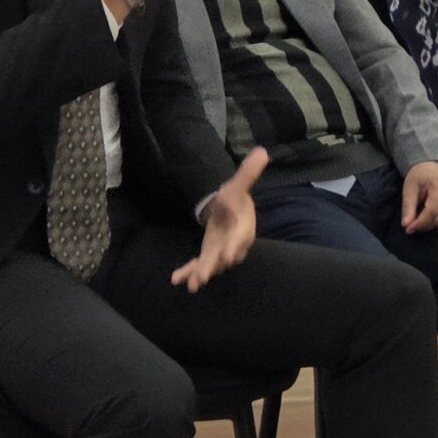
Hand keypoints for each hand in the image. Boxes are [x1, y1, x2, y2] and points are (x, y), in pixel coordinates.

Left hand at [175, 147, 266, 290]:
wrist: (231, 211)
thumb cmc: (235, 199)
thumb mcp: (238, 185)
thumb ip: (248, 173)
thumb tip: (262, 152)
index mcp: (243, 227)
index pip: (240, 238)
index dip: (234, 247)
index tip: (227, 257)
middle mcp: (233, 244)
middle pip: (225, 257)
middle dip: (214, 266)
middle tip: (203, 276)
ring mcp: (220, 251)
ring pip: (212, 265)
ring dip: (201, 273)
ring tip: (191, 285)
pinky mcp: (208, 255)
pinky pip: (199, 265)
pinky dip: (189, 272)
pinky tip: (176, 279)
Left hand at [399, 160, 437, 233]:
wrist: (431, 167)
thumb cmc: (419, 176)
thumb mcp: (409, 188)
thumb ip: (408, 207)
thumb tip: (406, 225)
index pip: (432, 211)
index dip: (420, 223)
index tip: (408, 229)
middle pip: (437, 218)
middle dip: (422, 226)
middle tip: (408, 226)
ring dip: (426, 225)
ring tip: (415, 220)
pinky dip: (432, 221)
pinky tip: (424, 216)